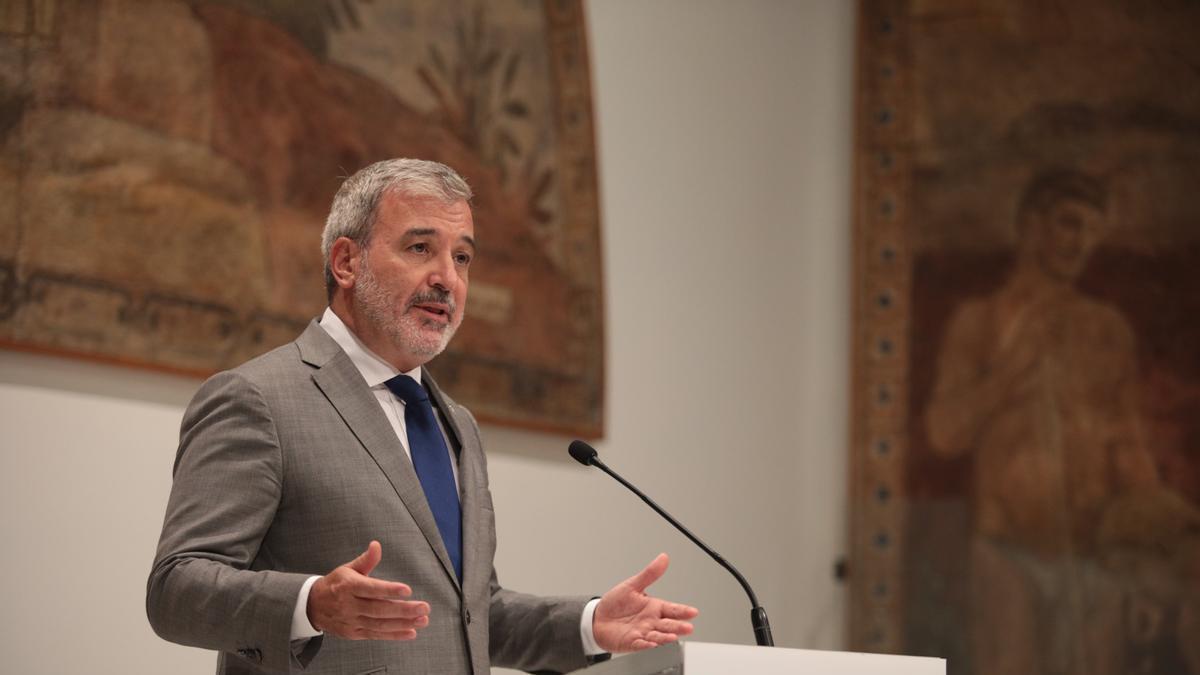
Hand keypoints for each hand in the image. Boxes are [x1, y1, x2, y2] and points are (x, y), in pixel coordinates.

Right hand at [306, 540, 430, 639]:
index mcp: (348, 586)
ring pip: (380, 624)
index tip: (407, 590)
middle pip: (379, 609)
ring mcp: (352, 621)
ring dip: (403, 623)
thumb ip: (366, 560)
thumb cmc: (336, 584)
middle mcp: (349, 605)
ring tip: (422, 620)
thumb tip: (376, 545)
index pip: (371, 589)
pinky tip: (411, 632)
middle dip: (404, 610)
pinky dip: (394, 634)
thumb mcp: (348, 569)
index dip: (389, 590)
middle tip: (425, 607)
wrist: (312, 606)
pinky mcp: (354, 633)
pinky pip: (376, 635)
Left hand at [593, 553, 698, 652]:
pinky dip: (646, 644)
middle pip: (668, 624)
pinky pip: (641, 643)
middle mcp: (651, 621)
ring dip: (665, 637)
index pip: (672, 609)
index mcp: (654, 607)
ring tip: (673, 636)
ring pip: (658, 635)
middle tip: (688, 627)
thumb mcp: (633, 585)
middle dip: (678, 626)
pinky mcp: (632, 642)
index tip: (693, 612)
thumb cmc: (616, 603)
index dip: (683, 611)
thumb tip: (663, 558)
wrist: (599, 618)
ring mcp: (643, 632)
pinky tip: (652, 643)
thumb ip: (650, 574)